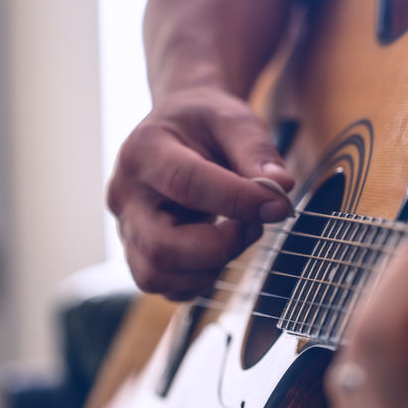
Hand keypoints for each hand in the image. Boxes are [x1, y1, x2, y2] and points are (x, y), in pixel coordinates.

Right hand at [107, 87, 294, 299]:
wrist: (178, 129)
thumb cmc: (205, 123)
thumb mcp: (235, 120)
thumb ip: (257, 152)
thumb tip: (282, 188)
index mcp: (144, 151)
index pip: (186, 184)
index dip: (237, 201)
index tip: (278, 205)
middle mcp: (125, 195)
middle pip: (160, 246)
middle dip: (220, 247)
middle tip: (253, 225)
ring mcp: (126, 229)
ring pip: (156, 275)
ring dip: (210, 268)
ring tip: (236, 235)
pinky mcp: (138, 253)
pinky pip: (166, 288)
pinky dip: (199, 280)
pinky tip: (218, 250)